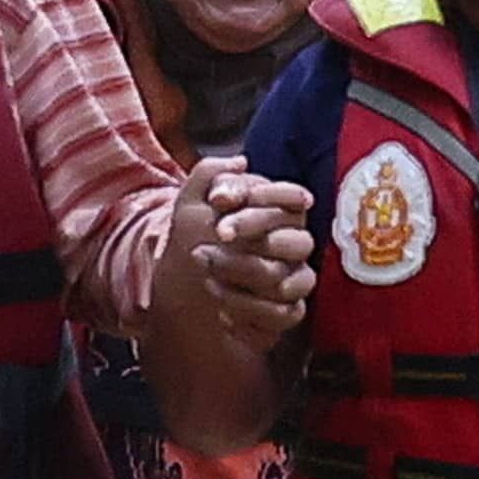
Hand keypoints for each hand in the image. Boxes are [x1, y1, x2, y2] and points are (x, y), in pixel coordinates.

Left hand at [173, 161, 317, 350]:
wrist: (182, 285)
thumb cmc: (196, 235)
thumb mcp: (192, 200)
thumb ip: (211, 176)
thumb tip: (240, 163)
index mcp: (281, 212)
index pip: (293, 198)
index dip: (264, 196)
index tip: (219, 201)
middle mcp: (295, 244)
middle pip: (294, 240)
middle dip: (250, 237)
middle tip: (212, 236)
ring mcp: (295, 279)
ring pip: (286, 280)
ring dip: (242, 275)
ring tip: (205, 273)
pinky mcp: (288, 312)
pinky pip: (283, 315)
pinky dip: (248, 311)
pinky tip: (219, 308)